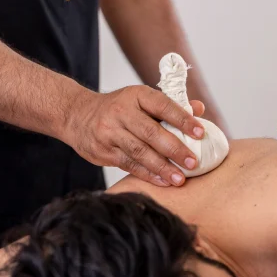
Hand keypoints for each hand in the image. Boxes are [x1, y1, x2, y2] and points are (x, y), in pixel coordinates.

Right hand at [63, 85, 206, 186]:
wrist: (76, 115)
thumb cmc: (118, 108)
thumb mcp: (140, 100)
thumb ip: (170, 105)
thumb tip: (199, 109)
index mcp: (136, 95)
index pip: (163, 105)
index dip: (183, 119)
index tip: (200, 133)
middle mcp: (121, 112)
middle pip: (151, 133)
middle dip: (175, 149)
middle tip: (193, 162)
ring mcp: (110, 132)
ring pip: (140, 152)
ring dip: (162, 167)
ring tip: (180, 178)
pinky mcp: (103, 151)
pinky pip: (129, 165)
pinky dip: (148, 174)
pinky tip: (163, 181)